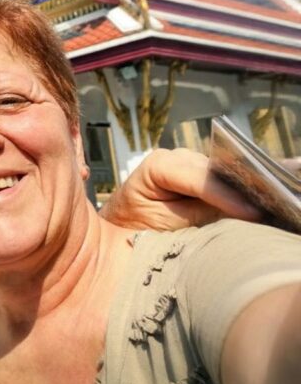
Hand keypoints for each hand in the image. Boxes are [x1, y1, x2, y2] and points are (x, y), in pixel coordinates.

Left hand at [100, 148, 262, 230]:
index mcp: (157, 166)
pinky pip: (219, 177)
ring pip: (219, 171)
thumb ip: (199, 216)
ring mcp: (186, 160)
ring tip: (257, 206)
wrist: (122, 225)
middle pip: (213, 171)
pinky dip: (232, 189)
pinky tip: (247, 202)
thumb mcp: (167, 226)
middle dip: (237, 190)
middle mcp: (173, 157)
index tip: (250, 213)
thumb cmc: (138, 227)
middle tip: (261, 210)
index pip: (199, 179)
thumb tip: (237, 214)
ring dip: (237, 187)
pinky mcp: (196, 170)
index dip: (225, 196)